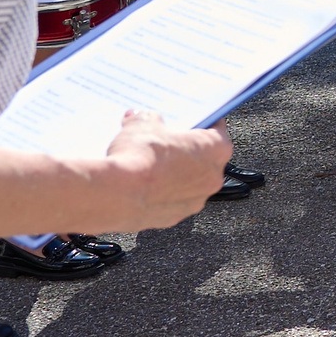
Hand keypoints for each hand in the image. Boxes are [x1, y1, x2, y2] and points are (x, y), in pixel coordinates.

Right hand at [86, 111, 231, 231]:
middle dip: (185, 150)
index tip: (192, 119)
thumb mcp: (142, 123)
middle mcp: (212, 177)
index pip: (217, 130)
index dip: (203, 122)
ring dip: (174, 174)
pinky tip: (141, 184)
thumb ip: (148, 119)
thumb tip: (142, 119)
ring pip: (188, 183)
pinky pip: (171, 201)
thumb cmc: (140, 157)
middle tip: (165, 140)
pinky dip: (160, 193)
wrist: (118, 195)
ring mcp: (194, 201)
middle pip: (203, 159)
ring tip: (149, 162)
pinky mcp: (174, 218)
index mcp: (216, 148)